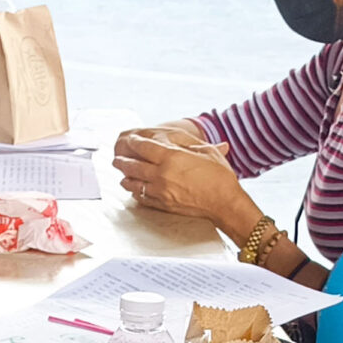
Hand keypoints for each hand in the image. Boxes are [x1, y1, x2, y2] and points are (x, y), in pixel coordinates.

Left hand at [112, 130, 242, 224]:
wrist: (225, 203)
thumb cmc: (219, 176)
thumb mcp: (205, 150)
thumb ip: (187, 143)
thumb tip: (174, 138)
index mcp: (171, 157)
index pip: (143, 147)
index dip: (133, 142)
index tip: (129, 140)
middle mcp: (162, 174)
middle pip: (133, 165)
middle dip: (122, 160)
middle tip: (117, 158)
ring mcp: (161, 192)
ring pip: (134, 183)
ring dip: (126, 177)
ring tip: (122, 174)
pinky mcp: (163, 205)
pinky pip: (142, 198)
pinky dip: (136, 193)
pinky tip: (134, 190)